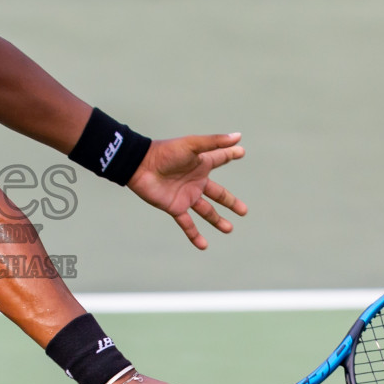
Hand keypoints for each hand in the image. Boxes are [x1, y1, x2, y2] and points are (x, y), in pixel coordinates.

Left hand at [128, 133, 247, 249]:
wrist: (140, 166)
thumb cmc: (166, 152)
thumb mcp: (192, 145)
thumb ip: (215, 143)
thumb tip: (238, 137)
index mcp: (201, 164)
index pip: (220, 159)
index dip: (230, 154)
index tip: (242, 151)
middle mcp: (196, 181)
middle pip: (218, 194)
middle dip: (230, 202)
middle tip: (243, 211)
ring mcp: (186, 196)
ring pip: (206, 211)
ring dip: (217, 220)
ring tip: (229, 229)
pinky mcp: (175, 207)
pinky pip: (187, 224)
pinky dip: (194, 235)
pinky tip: (203, 246)